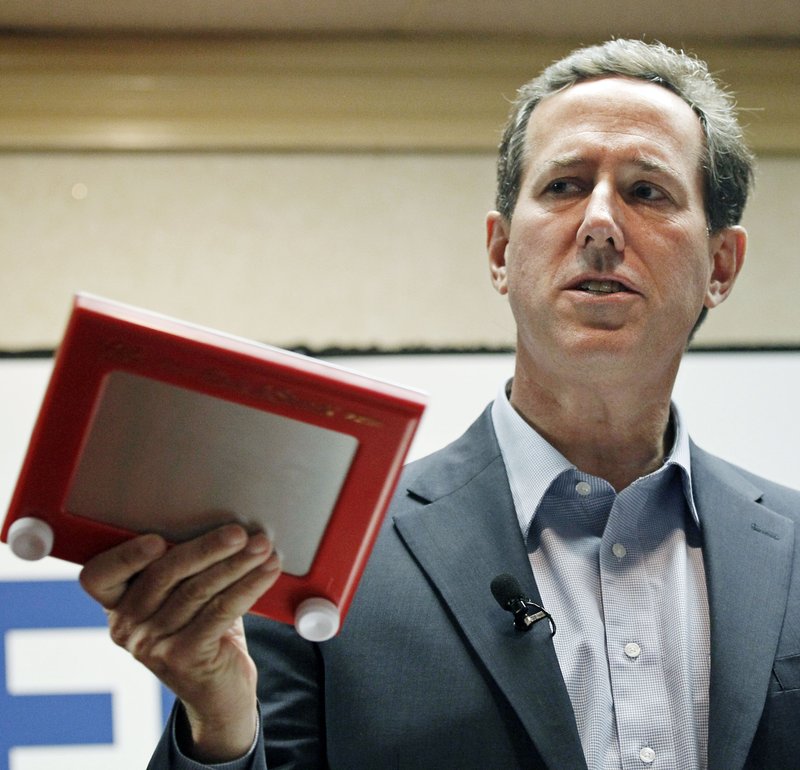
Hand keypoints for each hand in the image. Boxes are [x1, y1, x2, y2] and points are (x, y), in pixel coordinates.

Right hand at [79, 524, 281, 761]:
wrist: (220, 693)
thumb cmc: (204, 630)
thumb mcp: (187, 597)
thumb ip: (189, 567)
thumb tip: (228, 526)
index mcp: (118, 603)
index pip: (100, 576)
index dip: (125, 557)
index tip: (157, 539)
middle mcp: (127, 626)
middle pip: (164, 575)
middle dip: (207, 548)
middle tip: (240, 533)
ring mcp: (152, 645)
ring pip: (197, 591)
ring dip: (236, 564)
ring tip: (262, 547)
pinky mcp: (183, 658)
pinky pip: (220, 611)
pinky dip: (248, 586)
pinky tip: (267, 571)